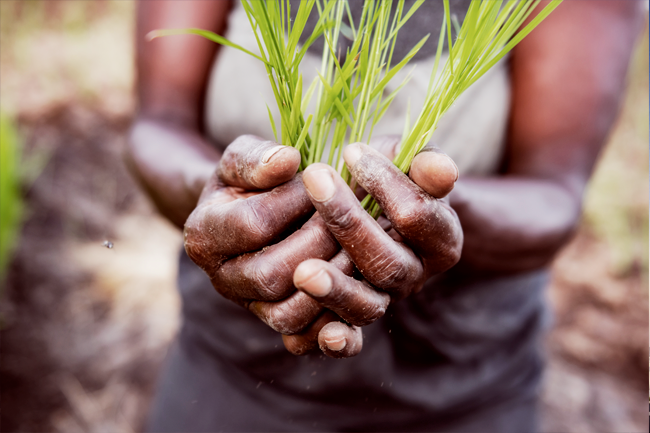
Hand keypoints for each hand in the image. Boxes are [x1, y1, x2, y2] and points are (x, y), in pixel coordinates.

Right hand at [184, 135, 345, 334]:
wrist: (247, 216)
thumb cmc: (247, 182)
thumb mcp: (242, 159)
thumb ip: (256, 157)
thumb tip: (286, 160)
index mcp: (203, 236)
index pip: (253, 225)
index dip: (294, 201)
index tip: (320, 178)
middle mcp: (222, 279)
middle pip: (270, 275)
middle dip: (318, 243)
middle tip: (350, 216)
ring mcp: (250, 306)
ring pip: (288, 313)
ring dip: (332, 280)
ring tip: (356, 246)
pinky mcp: (279, 322)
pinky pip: (305, 338)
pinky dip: (334, 323)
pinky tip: (359, 288)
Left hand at [289, 142, 462, 355]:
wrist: (374, 212)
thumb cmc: (388, 180)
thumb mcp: (407, 162)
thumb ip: (423, 163)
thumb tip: (440, 169)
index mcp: (439, 240)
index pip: (418, 216)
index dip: (387, 183)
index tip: (351, 149)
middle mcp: (413, 277)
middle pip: (389, 264)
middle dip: (351, 223)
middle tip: (315, 180)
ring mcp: (382, 300)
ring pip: (367, 307)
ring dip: (337, 290)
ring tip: (303, 272)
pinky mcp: (351, 320)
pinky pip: (348, 340)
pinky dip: (335, 342)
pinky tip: (320, 334)